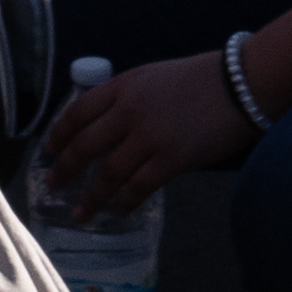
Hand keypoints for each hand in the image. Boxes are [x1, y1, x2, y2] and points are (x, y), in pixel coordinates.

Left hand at [38, 50, 256, 213]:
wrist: (242, 82)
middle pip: (85, 145)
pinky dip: (124, 202)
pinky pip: (138, 187)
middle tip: (52, 185)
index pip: (78, 111)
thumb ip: (129, 100)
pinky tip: (117, 211)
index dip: (59, 133)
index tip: (49, 149)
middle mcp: (129, 111)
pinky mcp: (171, 159)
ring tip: (80, 213)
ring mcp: (149, 136)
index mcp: (123, 86)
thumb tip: (111, 129)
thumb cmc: (203, 78)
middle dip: (64, 169)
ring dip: (90, 197)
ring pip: (108, 173)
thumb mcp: (154, 78)